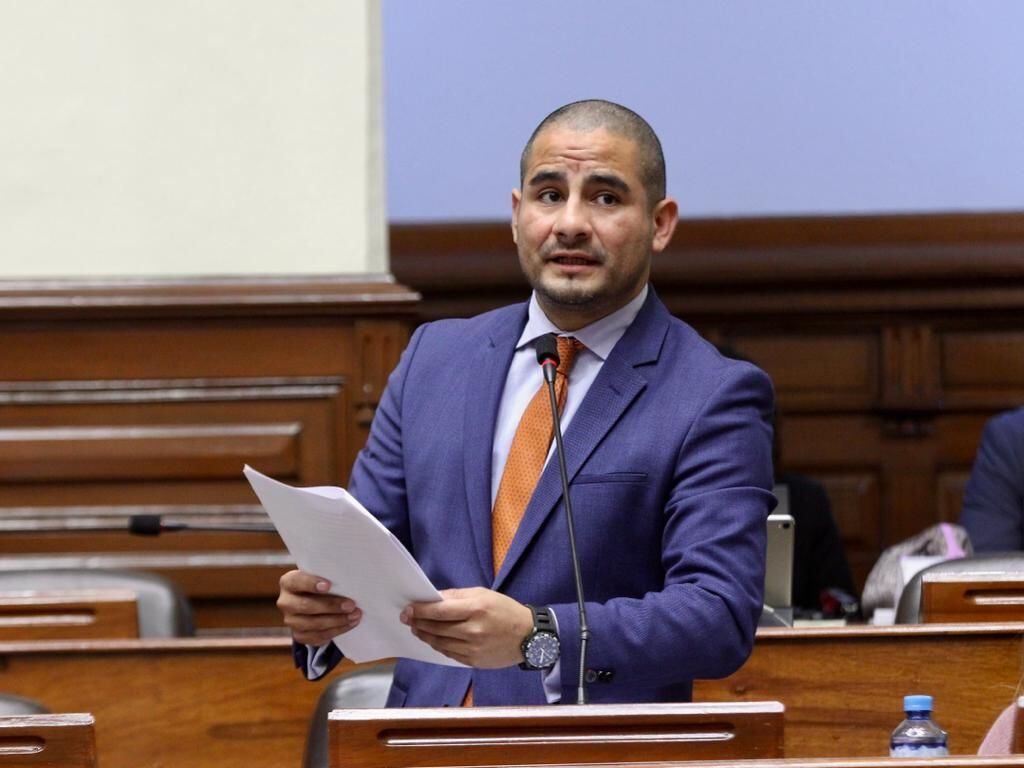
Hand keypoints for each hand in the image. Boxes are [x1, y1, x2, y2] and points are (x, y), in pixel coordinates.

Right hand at [277, 570, 360, 645]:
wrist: (314, 601)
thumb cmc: (320, 584)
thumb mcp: (320, 576)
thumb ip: (328, 577)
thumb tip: (349, 581)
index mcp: (288, 582)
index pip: (297, 581)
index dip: (311, 583)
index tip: (329, 585)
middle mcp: (286, 602)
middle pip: (306, 606)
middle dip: (331, 606)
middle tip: (351, 605)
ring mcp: (291, 621)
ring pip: (314, 624)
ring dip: (338, 620)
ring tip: (355, 615)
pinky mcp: (300, 635)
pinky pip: (319, 636)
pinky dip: (337, 630)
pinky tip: (350, 624)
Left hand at [400, 587, 532, 667]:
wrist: (529, 636)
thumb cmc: (505, 610)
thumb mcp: (483, 594)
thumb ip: (457, 596)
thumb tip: (434, 598)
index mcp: (476, 609)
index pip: (440, 611)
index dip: (421, 610)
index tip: (408, 609)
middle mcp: (473, 630)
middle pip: (437, 628)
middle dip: (418, 622)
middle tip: (407, 618)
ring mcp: (473, 648)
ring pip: (440, 643)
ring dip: (425, 635)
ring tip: (417, 628)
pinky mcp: (474, 661)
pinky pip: (449, 653)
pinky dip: (438, 646)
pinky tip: (433, 639)